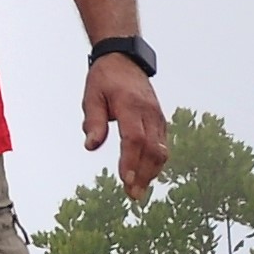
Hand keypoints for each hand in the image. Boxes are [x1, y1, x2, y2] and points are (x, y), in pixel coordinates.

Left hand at [83, 53, 168, 204]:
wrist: (124, 59)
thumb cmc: (105, 78)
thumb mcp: (92, 96)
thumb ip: (93, 122)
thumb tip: (91, 146)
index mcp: (131, 106)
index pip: (134, 139)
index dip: (132, 161)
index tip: (126, 181)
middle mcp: (149, 112)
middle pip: (152, 149)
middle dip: (144, 174)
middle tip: (133, 195)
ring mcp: (157, 116)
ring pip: (161, 149)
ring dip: (152, 172)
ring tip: (139, 191)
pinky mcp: (160, 120)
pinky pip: (162, 144)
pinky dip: (156, 162)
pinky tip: (147, 175)